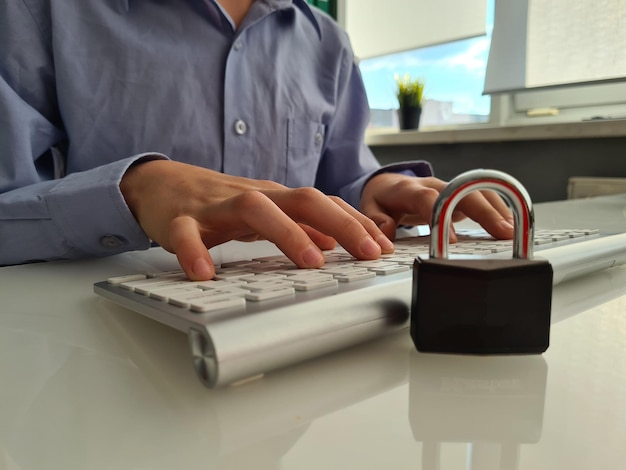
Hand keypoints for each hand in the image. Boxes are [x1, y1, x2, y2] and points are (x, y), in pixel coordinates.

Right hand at [120, 160, 394, 279]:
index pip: (324, 205)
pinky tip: (205, 273)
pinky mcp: (181, 219)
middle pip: (302, 200)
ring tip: (311, 262)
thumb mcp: (266, 212)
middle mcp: (254, 196)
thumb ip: (298, 224)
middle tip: (369, 253)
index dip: (357, 223)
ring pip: (255, 208)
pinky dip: (195, 251)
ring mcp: (217, 206)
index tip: (385, 247)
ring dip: (286, 233)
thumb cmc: (221, 202)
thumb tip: (335, 241)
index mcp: (276, 198)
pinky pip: (187, 234)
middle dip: (341, 224)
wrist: (163, 184)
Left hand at [360, 173, 514, 241]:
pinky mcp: (461, 195)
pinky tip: (512, 225)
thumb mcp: (370, 208)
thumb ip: (376, 220)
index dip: (442, 215)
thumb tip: (386, 235)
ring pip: (478, 191)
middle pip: (463, 191)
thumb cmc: (382, 198)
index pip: (427, 199)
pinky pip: (484, 196)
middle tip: (501, 232)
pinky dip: (499, 209)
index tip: (453, 239)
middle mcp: (434, 184)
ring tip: (513, 232)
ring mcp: (451, 188)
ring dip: (498, 209)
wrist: (389, 183)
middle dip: (484, 210)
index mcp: (409, 189)